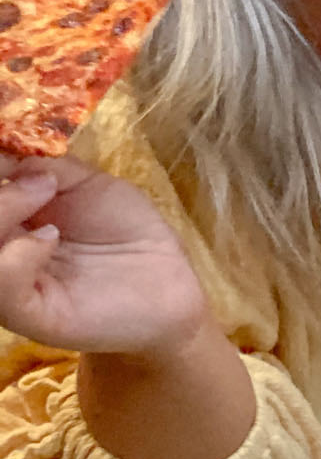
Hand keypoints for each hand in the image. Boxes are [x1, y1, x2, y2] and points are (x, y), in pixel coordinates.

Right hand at [0, 152, 209, 357]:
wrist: (167, 282)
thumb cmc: (126, 231)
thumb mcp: (82, 182)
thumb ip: (37, 165)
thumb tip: (4, 144)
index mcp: (5, 221)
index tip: (6, 150)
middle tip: (33, 175)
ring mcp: (8, 285)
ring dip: (1, 210)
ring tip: (43, 192)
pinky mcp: (30, 315)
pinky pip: (2, 285)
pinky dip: (18, 254)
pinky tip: (50, 236)